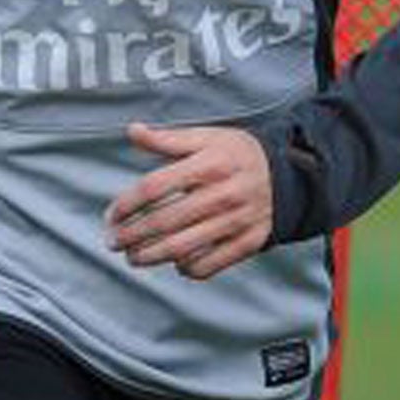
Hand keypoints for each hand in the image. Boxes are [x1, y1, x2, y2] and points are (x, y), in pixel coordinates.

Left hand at [107, 122, 272, 280]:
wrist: (287, 174)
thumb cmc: (237, 154)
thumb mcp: (206, 137)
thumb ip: (168, 139)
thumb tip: (133, 131)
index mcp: (209, 164)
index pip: (155, 187)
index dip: (127, 204)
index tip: (112, 215)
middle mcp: (223, 194)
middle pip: (164, 222)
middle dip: (131, 236)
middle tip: (113, 242)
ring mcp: (237, 221)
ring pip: (182, 248)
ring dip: (149, 256)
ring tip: (133, 257)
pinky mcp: (247, 243)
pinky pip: (209, 265)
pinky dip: (186, 268)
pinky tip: (174, 261)